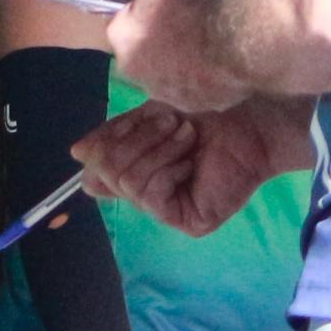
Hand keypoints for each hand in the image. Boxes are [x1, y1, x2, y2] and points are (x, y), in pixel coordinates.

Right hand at [77, 98, 311, 237]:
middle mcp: (152, 195)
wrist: (253, 115)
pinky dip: (166, 168)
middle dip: (134, 139)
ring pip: (127, 181)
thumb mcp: (149, 117)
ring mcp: (170, 211)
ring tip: (185, 133)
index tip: (130, 120)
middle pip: (106, 174)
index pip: (96, 168)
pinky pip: (150, 196)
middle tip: (171, 120)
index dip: (102, 144)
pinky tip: (191, 157)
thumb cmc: (209, 108)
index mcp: (142, 169)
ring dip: (155, 148)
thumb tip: (77, 154)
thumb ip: (113, 136)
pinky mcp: (188, 222)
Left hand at [106, 0, 242, 112]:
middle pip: (144, 54)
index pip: (124, 23)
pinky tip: (222, 62)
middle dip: (159, 41)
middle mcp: (136, 75)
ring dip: (181, 63)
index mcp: (122, 39)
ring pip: (169, 75)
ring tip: (209, 44)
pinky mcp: (198, 106)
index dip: (144, 12)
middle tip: (188, 24)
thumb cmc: (200, 0)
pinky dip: (204, 78)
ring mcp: (168, 94)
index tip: (166, 4)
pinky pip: (195, 88)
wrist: (244, 36)